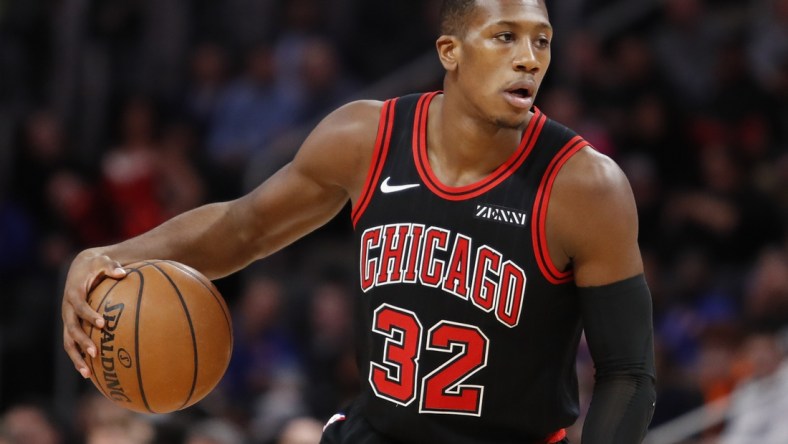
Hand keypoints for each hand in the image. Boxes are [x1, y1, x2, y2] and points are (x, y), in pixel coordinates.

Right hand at [61, 251, 126, 377]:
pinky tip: (90, 373)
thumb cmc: (95, 265)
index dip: (89, 315)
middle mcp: (68, 309)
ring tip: (87, 373)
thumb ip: (111, 266)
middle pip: (71, 328)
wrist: (80, 267)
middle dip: (83, 341)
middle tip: (96, 353)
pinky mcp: (72, 326)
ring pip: (68, 342)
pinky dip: (79, 357)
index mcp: (74, 294)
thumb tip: (123, 272)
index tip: (102, 323)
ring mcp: (68, 319)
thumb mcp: (102, 261)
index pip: (79, 306)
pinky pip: (73, 344)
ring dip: (77, 357)